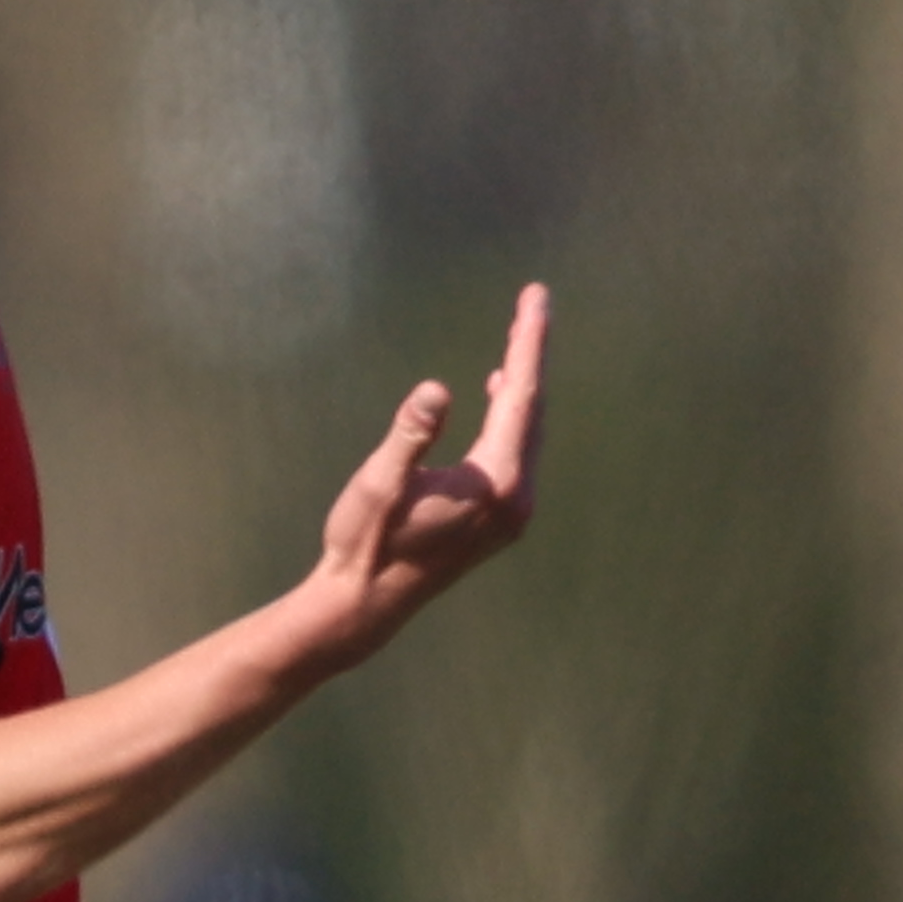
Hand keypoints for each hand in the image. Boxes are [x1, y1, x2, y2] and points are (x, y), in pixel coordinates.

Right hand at [281, 283, 550, 676]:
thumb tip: (435, 391)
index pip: (521, 397)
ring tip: (520, 344)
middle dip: (531, 355)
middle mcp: (516, 499)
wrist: (365, 604)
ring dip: (522, 388)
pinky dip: (512, 419)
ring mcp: (510, 515)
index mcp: (496, 483)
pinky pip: (517, 455)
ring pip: (527, 435)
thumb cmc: (366, 542)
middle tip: (534, 304)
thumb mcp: (381, 482)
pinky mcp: (497, 523)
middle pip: (532, 411)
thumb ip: (411, 434)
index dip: (528, 342)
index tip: (537, 297)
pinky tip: (498, 400)